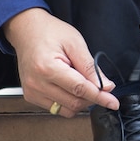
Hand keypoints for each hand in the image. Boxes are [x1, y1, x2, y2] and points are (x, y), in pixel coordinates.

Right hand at [4, 8, 119, 116]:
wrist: (26, 30)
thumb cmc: (49, 32)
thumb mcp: (75, 43)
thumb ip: (90, 67)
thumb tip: (106, 86)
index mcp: (47, 67)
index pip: (80, 89)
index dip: (99, 97)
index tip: (113, 102)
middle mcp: (36, 83)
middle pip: (74, 103)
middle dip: (92, 97)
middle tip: (98, 85)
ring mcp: (32, 92)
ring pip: (66, 110)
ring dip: (80, 101)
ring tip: (79, 81)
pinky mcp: (31, 96)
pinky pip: (57, 109)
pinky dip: (68, 102)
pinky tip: (68, 87)